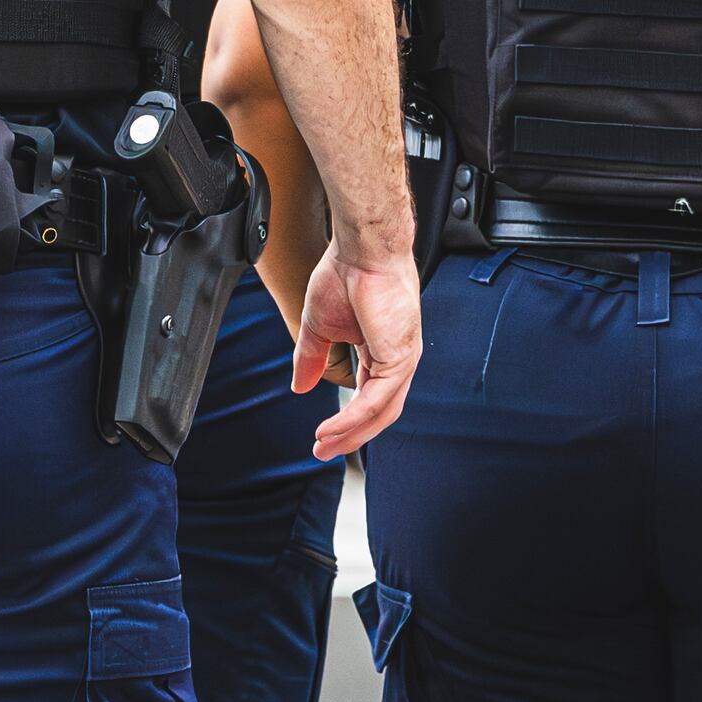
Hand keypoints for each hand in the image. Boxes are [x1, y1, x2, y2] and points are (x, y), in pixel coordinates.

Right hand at [300, 242, 420, 458]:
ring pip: (379, 412)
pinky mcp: (400, 358)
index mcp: (382, 351)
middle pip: (378, 412)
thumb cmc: (345, 276)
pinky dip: (353, 419)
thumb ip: (311, 359)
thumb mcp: (319, 328)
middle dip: (349, 436)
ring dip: (350, 433)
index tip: (321, 437)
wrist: (360, 250)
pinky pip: (376, 401)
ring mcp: (402, 360)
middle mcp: (397, 359)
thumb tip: (299, 388)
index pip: (369, 397)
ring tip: (323, 445)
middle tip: (322, 451)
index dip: (346, 420)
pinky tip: (332, 429)